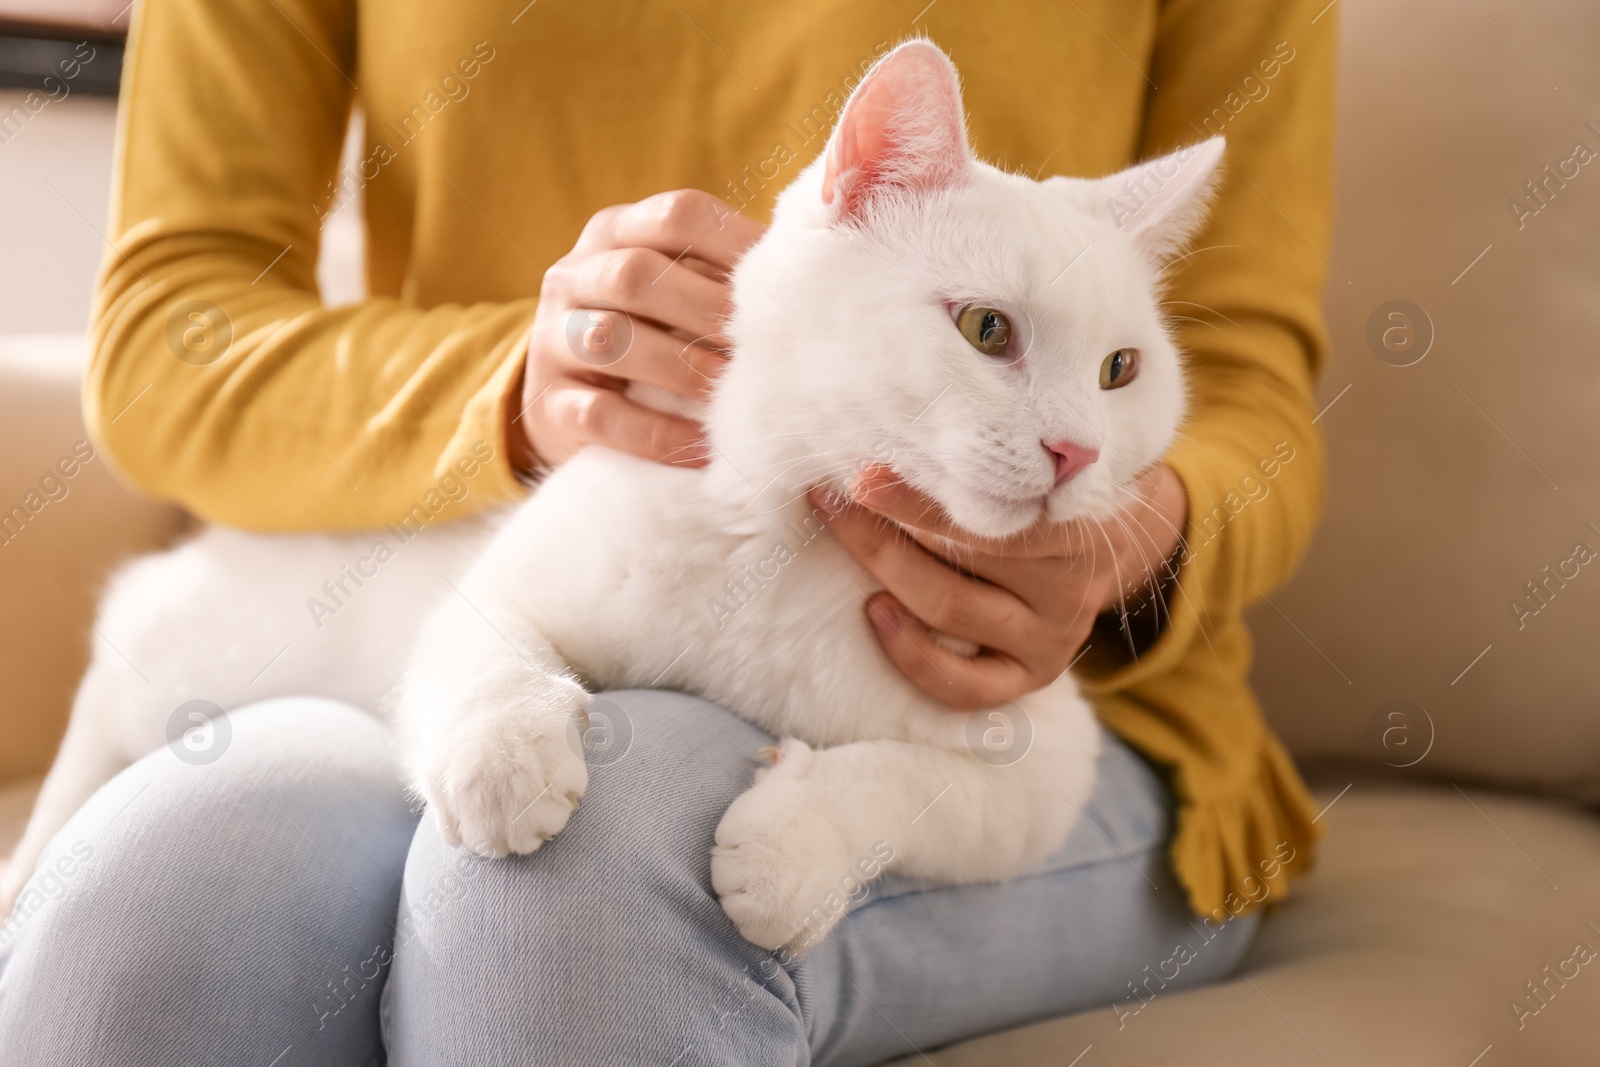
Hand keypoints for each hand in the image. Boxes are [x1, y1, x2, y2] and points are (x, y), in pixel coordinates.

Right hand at [508, 190, 765, 472]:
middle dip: (708, 312)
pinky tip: (702, 449)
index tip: (786, 285)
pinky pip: (599, 415)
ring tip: (736, 399)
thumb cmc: (651, 338)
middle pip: (636, 275)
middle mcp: (572, 276)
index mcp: (615, 233)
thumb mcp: (677, 292)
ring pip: (610, 339)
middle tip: (765, 350)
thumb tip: (819, 269)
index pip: (676, 216)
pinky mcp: (547, 405)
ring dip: (683, 369)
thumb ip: (726, 274)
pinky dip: (656, 434)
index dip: (736, 245)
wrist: (570, 405)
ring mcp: (552, 340)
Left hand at [817, 464, 1188, 709]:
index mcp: (1083, 528)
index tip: (866, 475)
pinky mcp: (1032, 676)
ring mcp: (1054, 637)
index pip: (995, 517)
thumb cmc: (1065, 484)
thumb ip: (1010, 452)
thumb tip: (909, 416)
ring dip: (886, 570)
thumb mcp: (1056, 460)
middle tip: (836, 496)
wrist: (1118, 539)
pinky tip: (874, 611)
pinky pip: (965, 686)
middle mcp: (1071, 588)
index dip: (921, 500)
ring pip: (953, 612)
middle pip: (963, 560)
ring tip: (843, 533)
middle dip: (887, 527)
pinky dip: (912, 654)